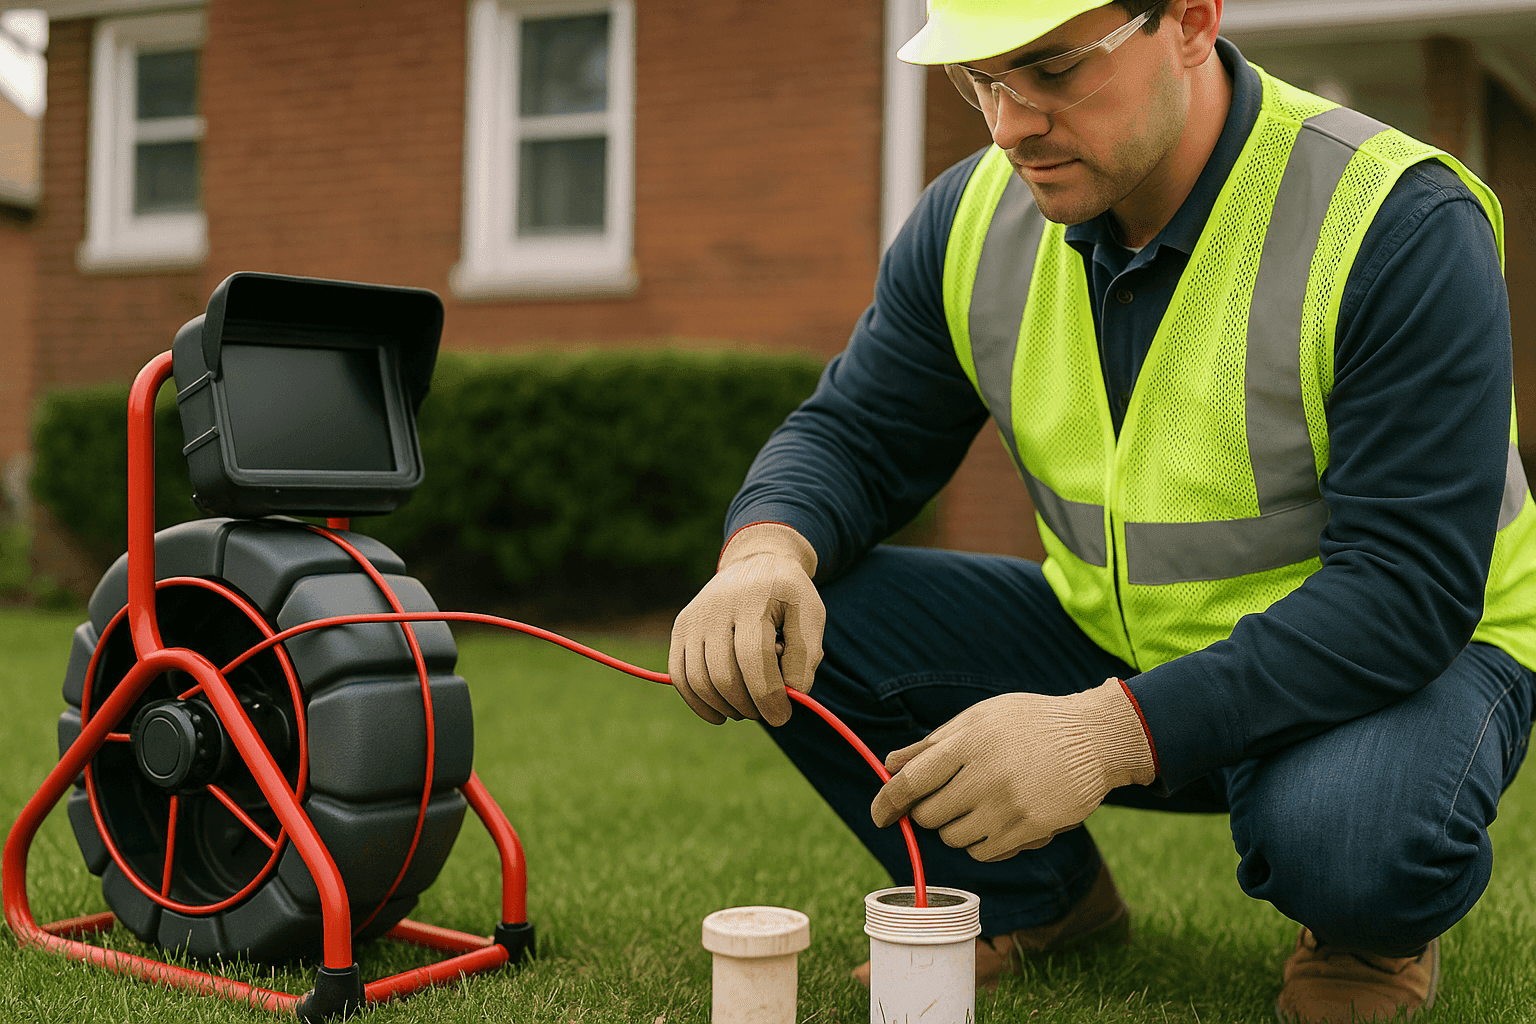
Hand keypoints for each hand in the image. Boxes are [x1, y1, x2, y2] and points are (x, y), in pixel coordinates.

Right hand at [668, 523, 824, 726]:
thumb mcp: (810, 614)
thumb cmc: (787, 594)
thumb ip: (806, 655)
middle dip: (748, 705)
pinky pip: (680, 676)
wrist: (755, 563)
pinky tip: (720, 714)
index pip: (753, 658)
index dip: (768, 695)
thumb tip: (793, 694)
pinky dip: (698, 703)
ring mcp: (693, 618)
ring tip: (748, 709)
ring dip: (726, 707)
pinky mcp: (680, 629)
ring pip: (699, 680)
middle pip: (723, 674)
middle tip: (768, 712)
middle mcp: (715, 608)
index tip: (783, 717)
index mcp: (752, 600)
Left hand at [869, 679, 1155, 860]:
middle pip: (929, 815)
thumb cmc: (1030, 724)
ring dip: (955, 828)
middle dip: (927, 812)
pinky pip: (982, 852)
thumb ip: (932, 743)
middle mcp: (985, 774)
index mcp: (968, 740)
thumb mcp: (979, 717)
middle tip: (945, 799)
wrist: (1094, 738)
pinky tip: (997, 821)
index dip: (887, 801)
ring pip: (953, 837)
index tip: (879, 816)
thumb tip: (889, 765)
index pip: (912, 780)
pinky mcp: (1029, 829)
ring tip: (977, 805)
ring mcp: (1007, 804)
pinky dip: (980, 843)